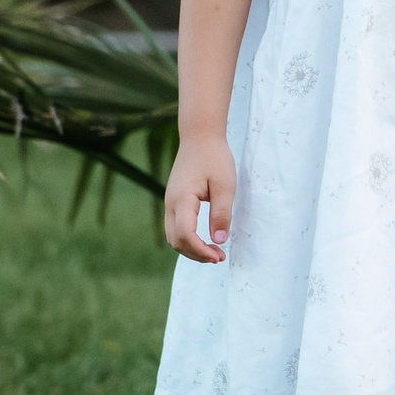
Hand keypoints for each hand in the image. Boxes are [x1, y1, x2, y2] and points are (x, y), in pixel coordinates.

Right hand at [164, 133, 235, 261]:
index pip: (185, 234)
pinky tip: (204, 241)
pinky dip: (187, 239)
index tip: (219, 256)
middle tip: (219, 258)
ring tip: (213, 252)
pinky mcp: (173, 201)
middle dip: (196, 254)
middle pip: (175, 240)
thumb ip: (221, 214)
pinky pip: (175, 227)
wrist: (200, 136)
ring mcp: (169, 202)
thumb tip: (218, 241)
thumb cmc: (215, 158)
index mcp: (182, 199)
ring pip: (172, 236)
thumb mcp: (225, 186)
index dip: (200, 250)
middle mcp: (170, 203)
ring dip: (191, 249)